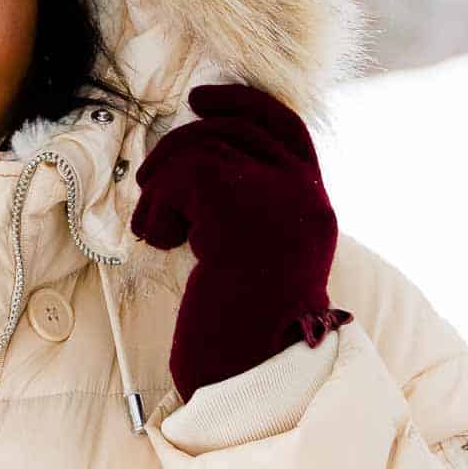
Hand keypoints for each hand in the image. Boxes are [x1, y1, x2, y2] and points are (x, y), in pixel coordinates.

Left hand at [130, 83, 351, 401]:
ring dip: (163, 181)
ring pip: (203, 147)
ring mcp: (278, 196)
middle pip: (236, 129)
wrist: (251, 371)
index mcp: (314, 205)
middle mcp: (306, 195)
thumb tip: (204, 156)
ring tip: (155, 226)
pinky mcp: (238, 204)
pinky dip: (159, 205)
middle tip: (153, 170)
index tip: (201, 97)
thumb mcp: (258, 253)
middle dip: (185, 140)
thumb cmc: (243, 325)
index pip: (286, 126)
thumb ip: (250, 205)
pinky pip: (183, 175)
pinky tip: (160, 241)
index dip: (243, 102)